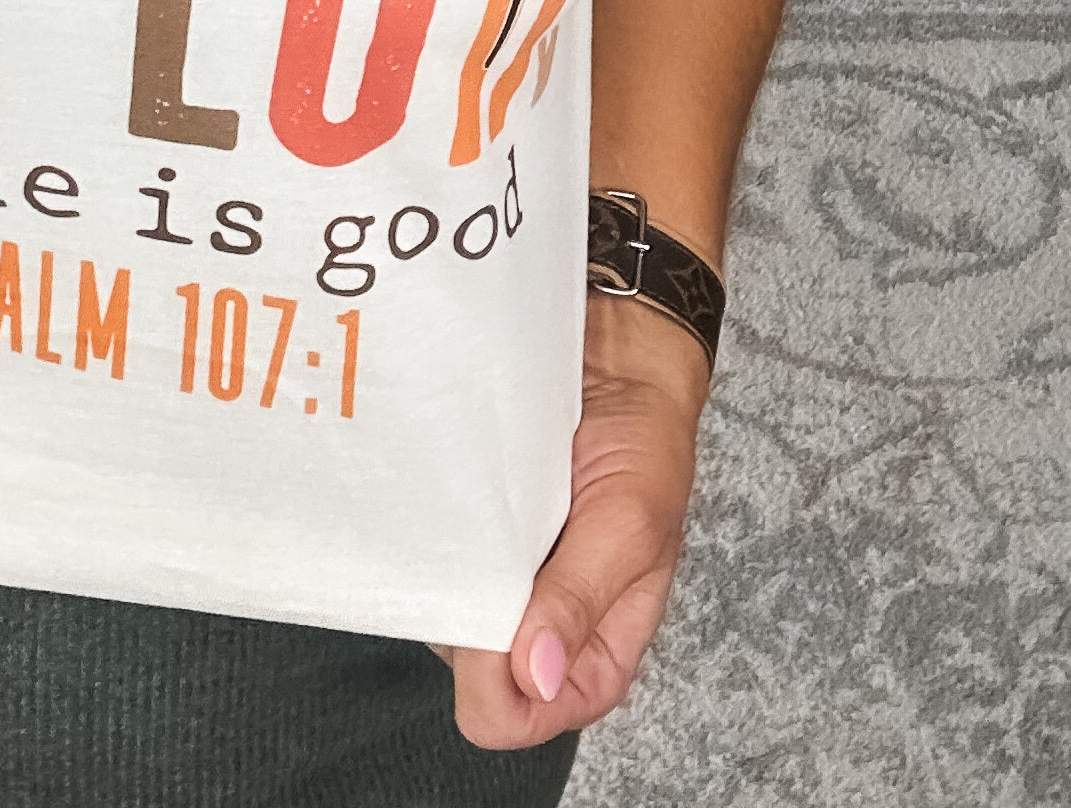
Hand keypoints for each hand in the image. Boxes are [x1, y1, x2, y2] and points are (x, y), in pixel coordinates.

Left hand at [430, 298, 707, 750]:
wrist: (615, 354)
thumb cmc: (644, 440)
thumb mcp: (630, 522)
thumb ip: (581, 599)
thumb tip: (535, 677)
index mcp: (592, 648)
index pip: (522, 715)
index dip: (495, 685)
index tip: (488, 625)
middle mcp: (537, 623)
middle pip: (467, 667)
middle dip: (465, 615)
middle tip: (490, 540)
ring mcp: (496, 574)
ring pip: (440, 607)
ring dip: (445, 563)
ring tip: (475, 504)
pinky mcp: (468, 526)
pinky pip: (427, 548)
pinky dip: (430, 528)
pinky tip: (448, 493)